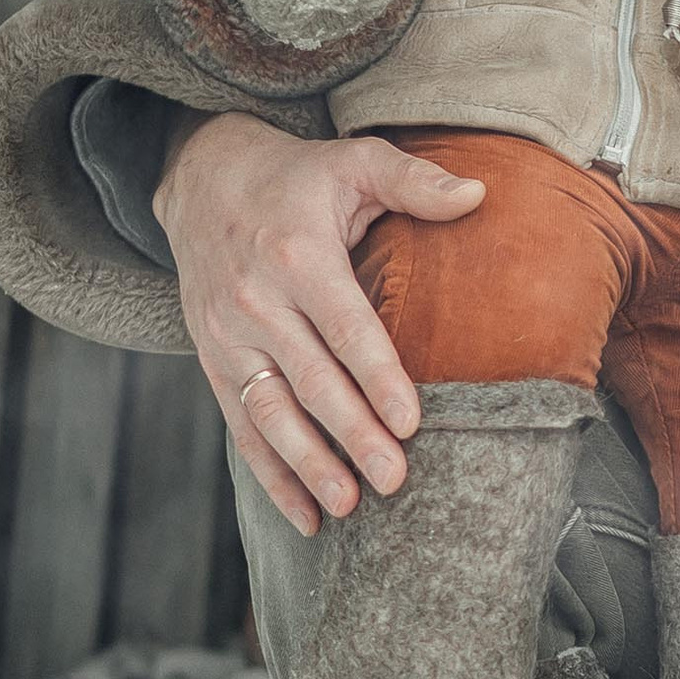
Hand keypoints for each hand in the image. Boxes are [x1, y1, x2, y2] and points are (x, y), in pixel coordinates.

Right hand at [154, 114, 484, 532]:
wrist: (201, 179)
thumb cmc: (297, 177)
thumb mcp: (354, 161)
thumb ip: (413, 180)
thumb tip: (478, 194)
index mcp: (298, 255)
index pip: (345, 326)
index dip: (377, 376)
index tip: (410, 421)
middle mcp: (256, 300)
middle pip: (309, 379)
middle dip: (351, 434)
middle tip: (393, 479)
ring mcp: (228, 336)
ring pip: (269, 411)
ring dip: (308, 464)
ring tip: (348, 505)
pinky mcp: (213, 360)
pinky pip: (241, 426)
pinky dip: (270, 475)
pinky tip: (305, 516)